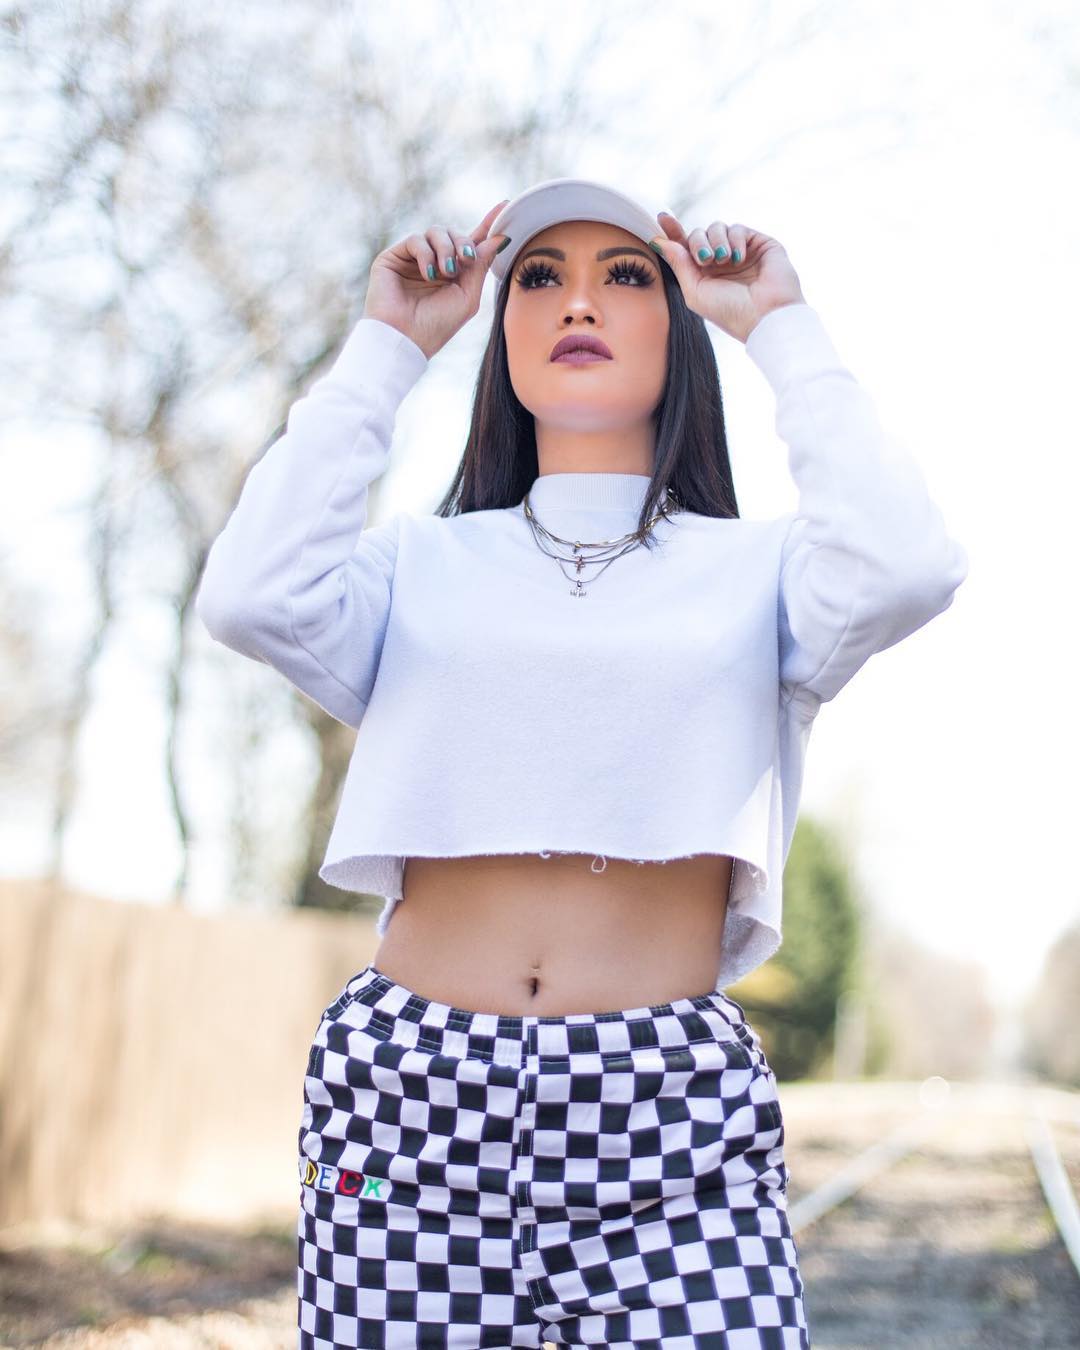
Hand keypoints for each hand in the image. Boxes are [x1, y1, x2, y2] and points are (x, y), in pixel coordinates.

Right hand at [363, 200, 511, 359]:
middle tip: (465, 261)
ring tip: (445, 273)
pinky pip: (416, 240)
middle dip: (464, 243)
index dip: (488, 225)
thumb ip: (480, 266)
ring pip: (436, 232)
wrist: (405, 338)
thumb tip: (498, 238)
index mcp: (453, 274)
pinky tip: (429, 274)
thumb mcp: (467, 296)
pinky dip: (426, 254)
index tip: (506, 206)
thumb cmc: (437, 326)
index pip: (472, 243)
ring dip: (446, 249)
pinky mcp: (393, 257)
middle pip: (455, 234)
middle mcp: (434, 263)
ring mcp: (413, 259)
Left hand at [649, 212, 805, 344]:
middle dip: (697, 242)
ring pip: (717, 228)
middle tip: (705, 259)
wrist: (765, 315)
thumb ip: (678, 264)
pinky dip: (735, 239)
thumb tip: (659, 241)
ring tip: (724, 260)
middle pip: (698, 234)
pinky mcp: (758, 244)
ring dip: (716, 241)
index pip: (685, 248)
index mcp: (703, 276)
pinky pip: (738, 228)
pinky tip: (738, 258)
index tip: (662, 217)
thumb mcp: (695, 291)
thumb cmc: (729, 311)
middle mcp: (720, 262)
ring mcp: (739, 252)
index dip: (673, 232)